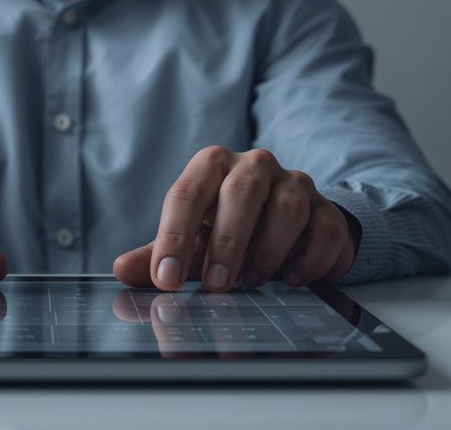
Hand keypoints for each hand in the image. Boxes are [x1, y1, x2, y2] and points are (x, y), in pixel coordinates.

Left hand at [112, 146, 355, 290]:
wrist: (285, 228)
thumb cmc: (227, 229)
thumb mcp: (190, 240)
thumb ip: (156, 254)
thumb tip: (122, 269)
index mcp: (211, 167)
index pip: (187, 193)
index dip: (173, 237)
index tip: (165, 279)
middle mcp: (254, 166)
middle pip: (241, 191)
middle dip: (226, 242)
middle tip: (216, 285)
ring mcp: (294, 184)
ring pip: (287, 206)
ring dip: (267, 250)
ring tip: (252, 281)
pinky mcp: (327, 210)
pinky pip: (326, 228)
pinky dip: (309, 259)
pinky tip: (292, 279)